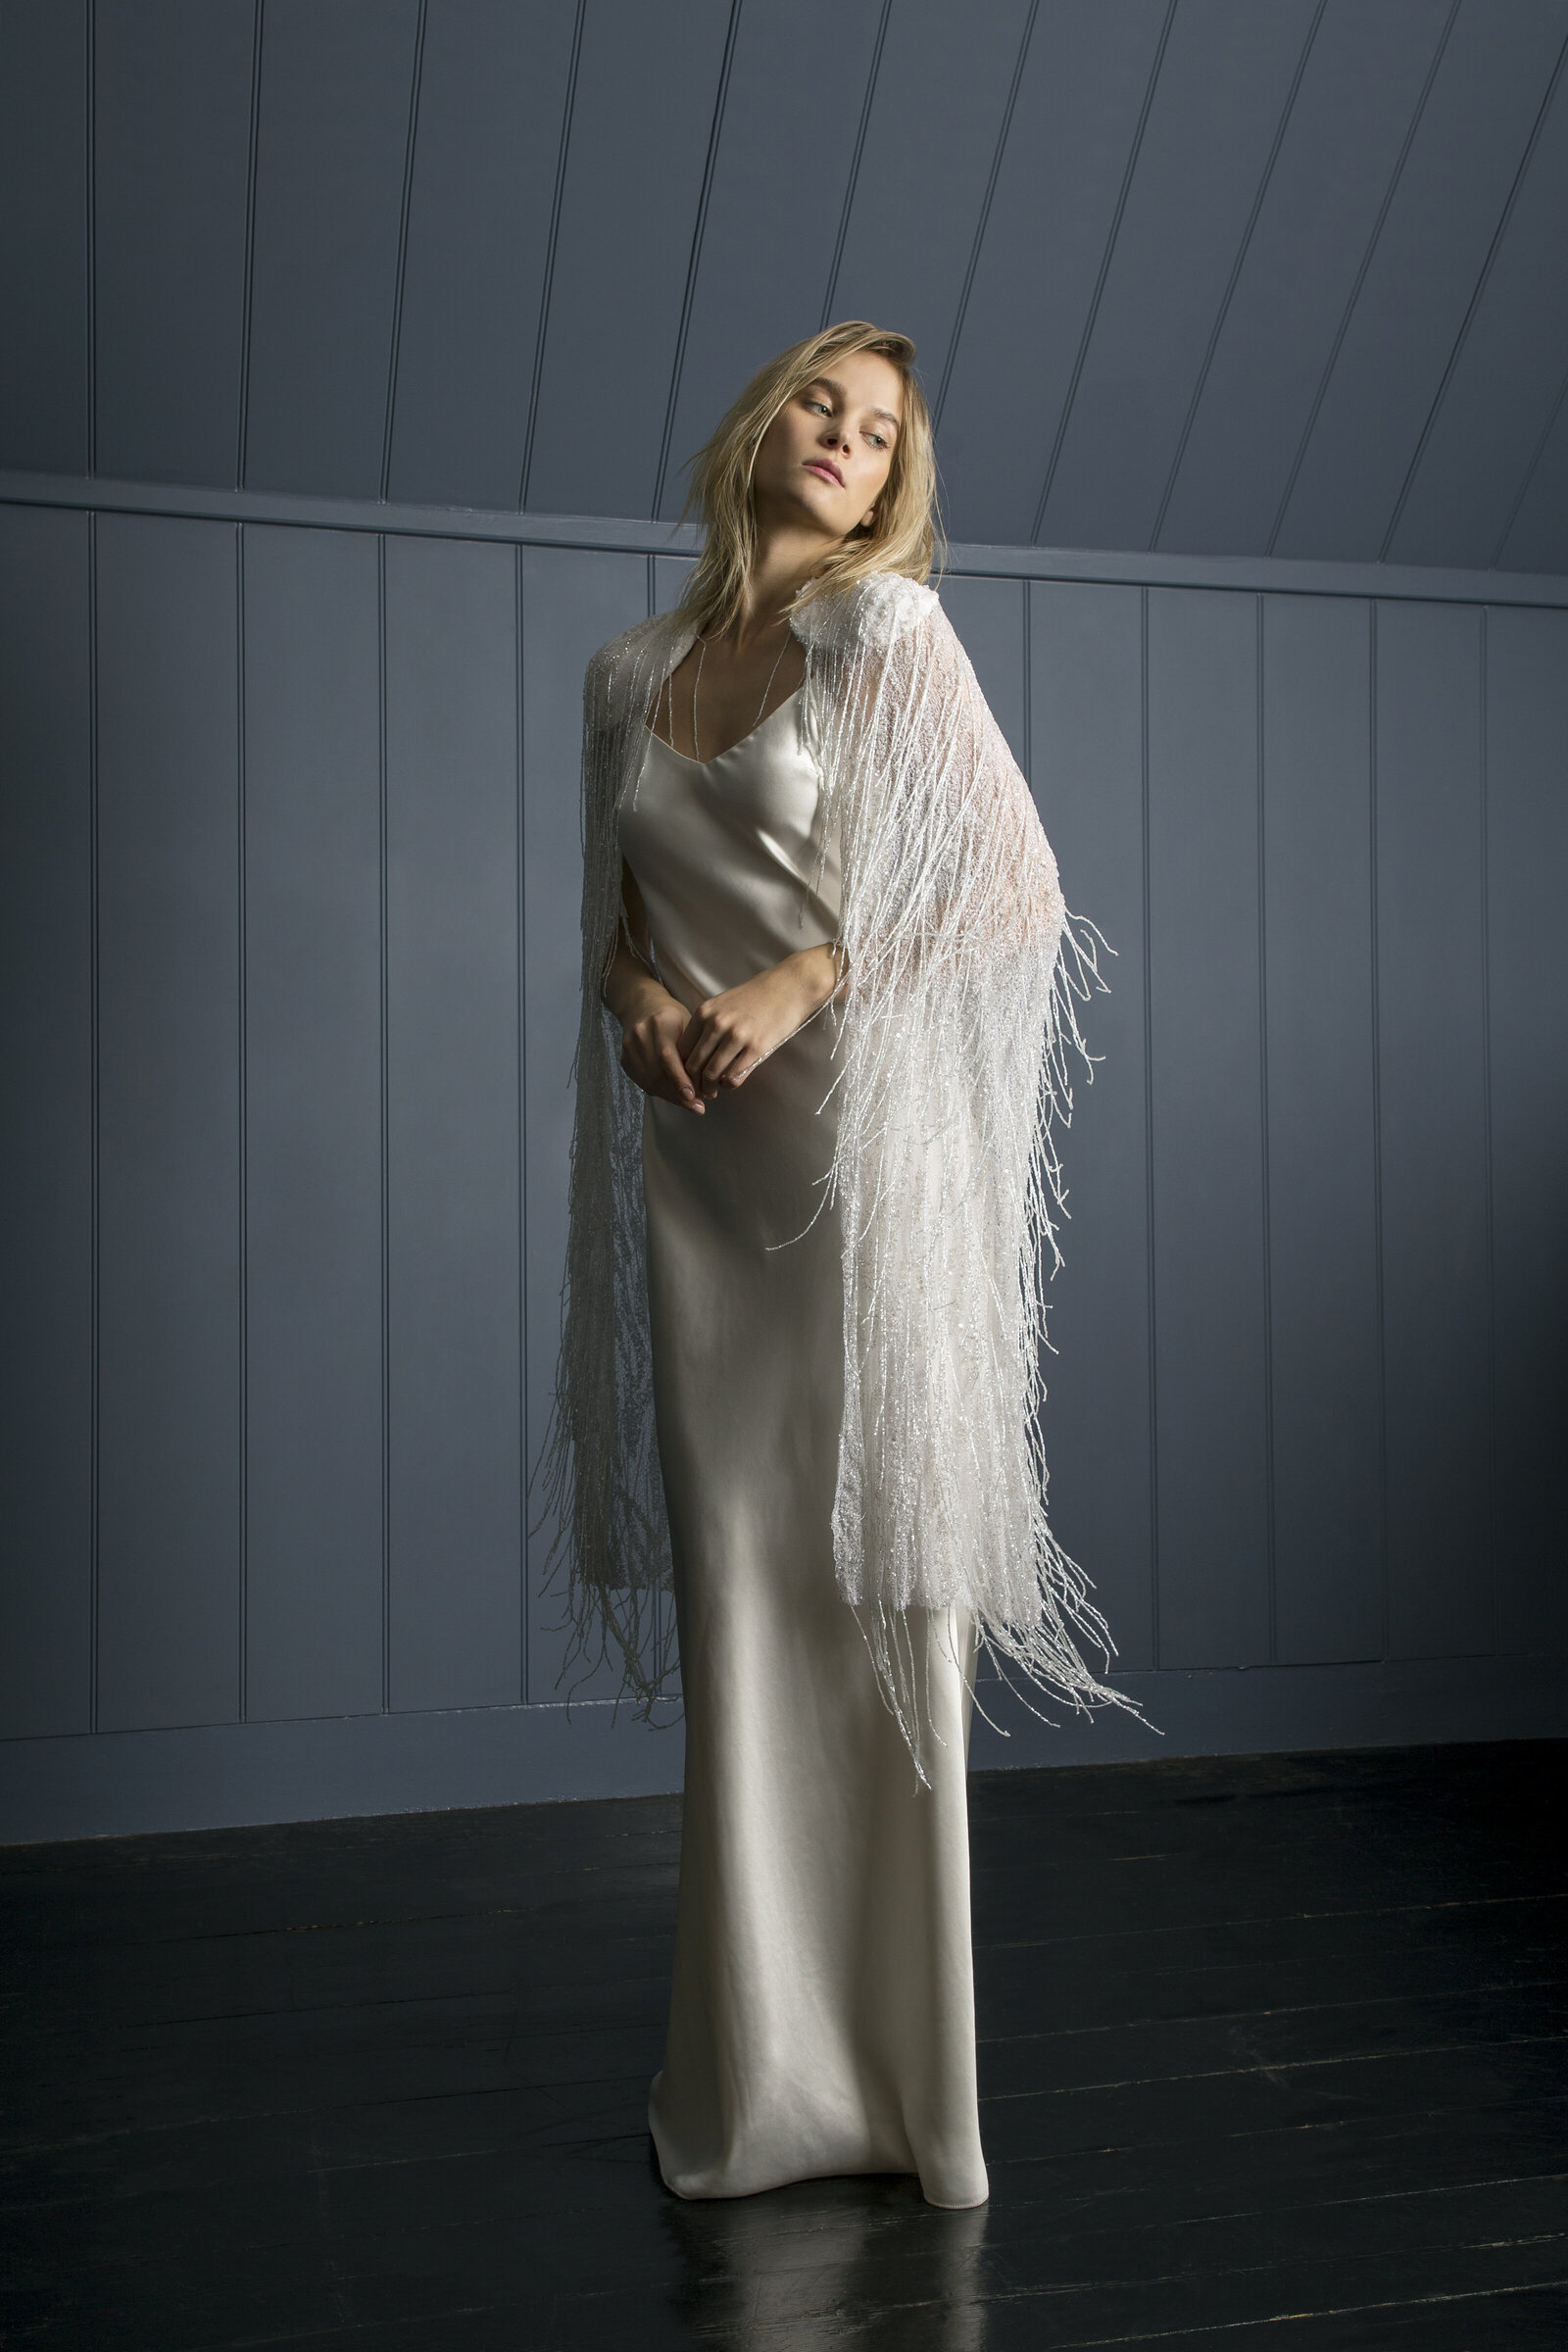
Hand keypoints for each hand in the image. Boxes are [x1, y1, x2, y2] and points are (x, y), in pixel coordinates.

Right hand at [620, 990, 705, 1113]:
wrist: (642, 1006)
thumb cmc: (673, 1016)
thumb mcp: (688, 1024)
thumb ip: (695, 1051)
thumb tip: (708, 1084)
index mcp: (659, 1021)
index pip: (667, 1056)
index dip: (680, 1080)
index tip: (696, 1097)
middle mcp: (640, 1034)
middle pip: (657, 1073)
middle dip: (678, 1094)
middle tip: (698, 1106)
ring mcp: (628, 1047)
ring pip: (649, 1081)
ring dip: (671, 1096)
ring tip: (689, 1104)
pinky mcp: (624, 1059)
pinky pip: (642, 1082)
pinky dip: (660, 1092)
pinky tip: (674, 1096)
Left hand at [678, 947, 841, 1098]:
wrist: (789, 987)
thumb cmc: (756, 997)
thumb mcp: (723, 1004)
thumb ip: (706, 1024)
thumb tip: (694, 1054)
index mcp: (704, 1012)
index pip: (683, 1049)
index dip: (682, 1068)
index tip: (688, 1077)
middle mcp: (717, 1024)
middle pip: (694, 1064)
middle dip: (694, 1083)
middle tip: (699, 1090)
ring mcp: (736, 1036)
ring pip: (712, 1073)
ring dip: (710, 1087)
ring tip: (713, 1091)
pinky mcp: (756, 1047)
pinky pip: (734, 1076)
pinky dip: (728, 1085)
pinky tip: (730, 1083)